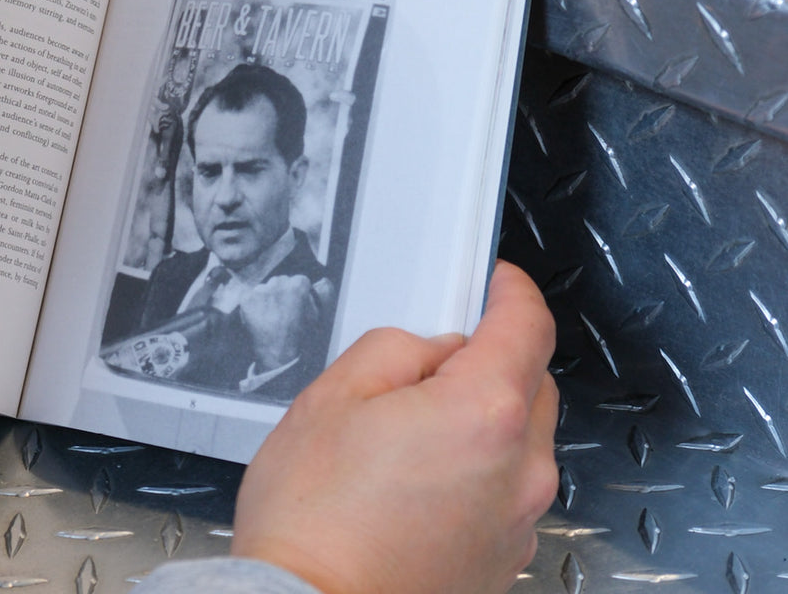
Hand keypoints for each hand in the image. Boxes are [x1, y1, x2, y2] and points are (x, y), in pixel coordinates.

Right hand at [232, 261, 557, 593]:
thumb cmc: (313, 519)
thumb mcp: (332, 395)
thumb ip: (396, 351)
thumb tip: (432, 353)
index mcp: (485, 413)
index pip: (528, 327)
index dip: (512, 293)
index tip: (498, 282)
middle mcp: (521, 471)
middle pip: (532, 385)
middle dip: (490, 363)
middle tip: (423, 370)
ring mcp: (518, 524)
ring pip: (519, 443)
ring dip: (482, 424)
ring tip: (404, 443)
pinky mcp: (504, 562)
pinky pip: (505, 493)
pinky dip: (476, 475)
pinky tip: (413, 488)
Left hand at [238, 273, 329, 369]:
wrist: (278, 353)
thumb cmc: (299, 336)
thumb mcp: (316, 315)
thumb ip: (322, 295)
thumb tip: (323, 280)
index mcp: (297, 286)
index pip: (298, 280)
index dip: (298, 293)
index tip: (295, 303)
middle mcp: (278, 284)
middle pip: (279, 281)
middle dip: (281, 292)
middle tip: (282, 310)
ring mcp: (260, 291)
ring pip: (264, 288)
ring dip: (266, 298)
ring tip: (270, 316)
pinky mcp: (246, 299)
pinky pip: (249, 295)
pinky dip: (253, 305)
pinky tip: (260, 317)